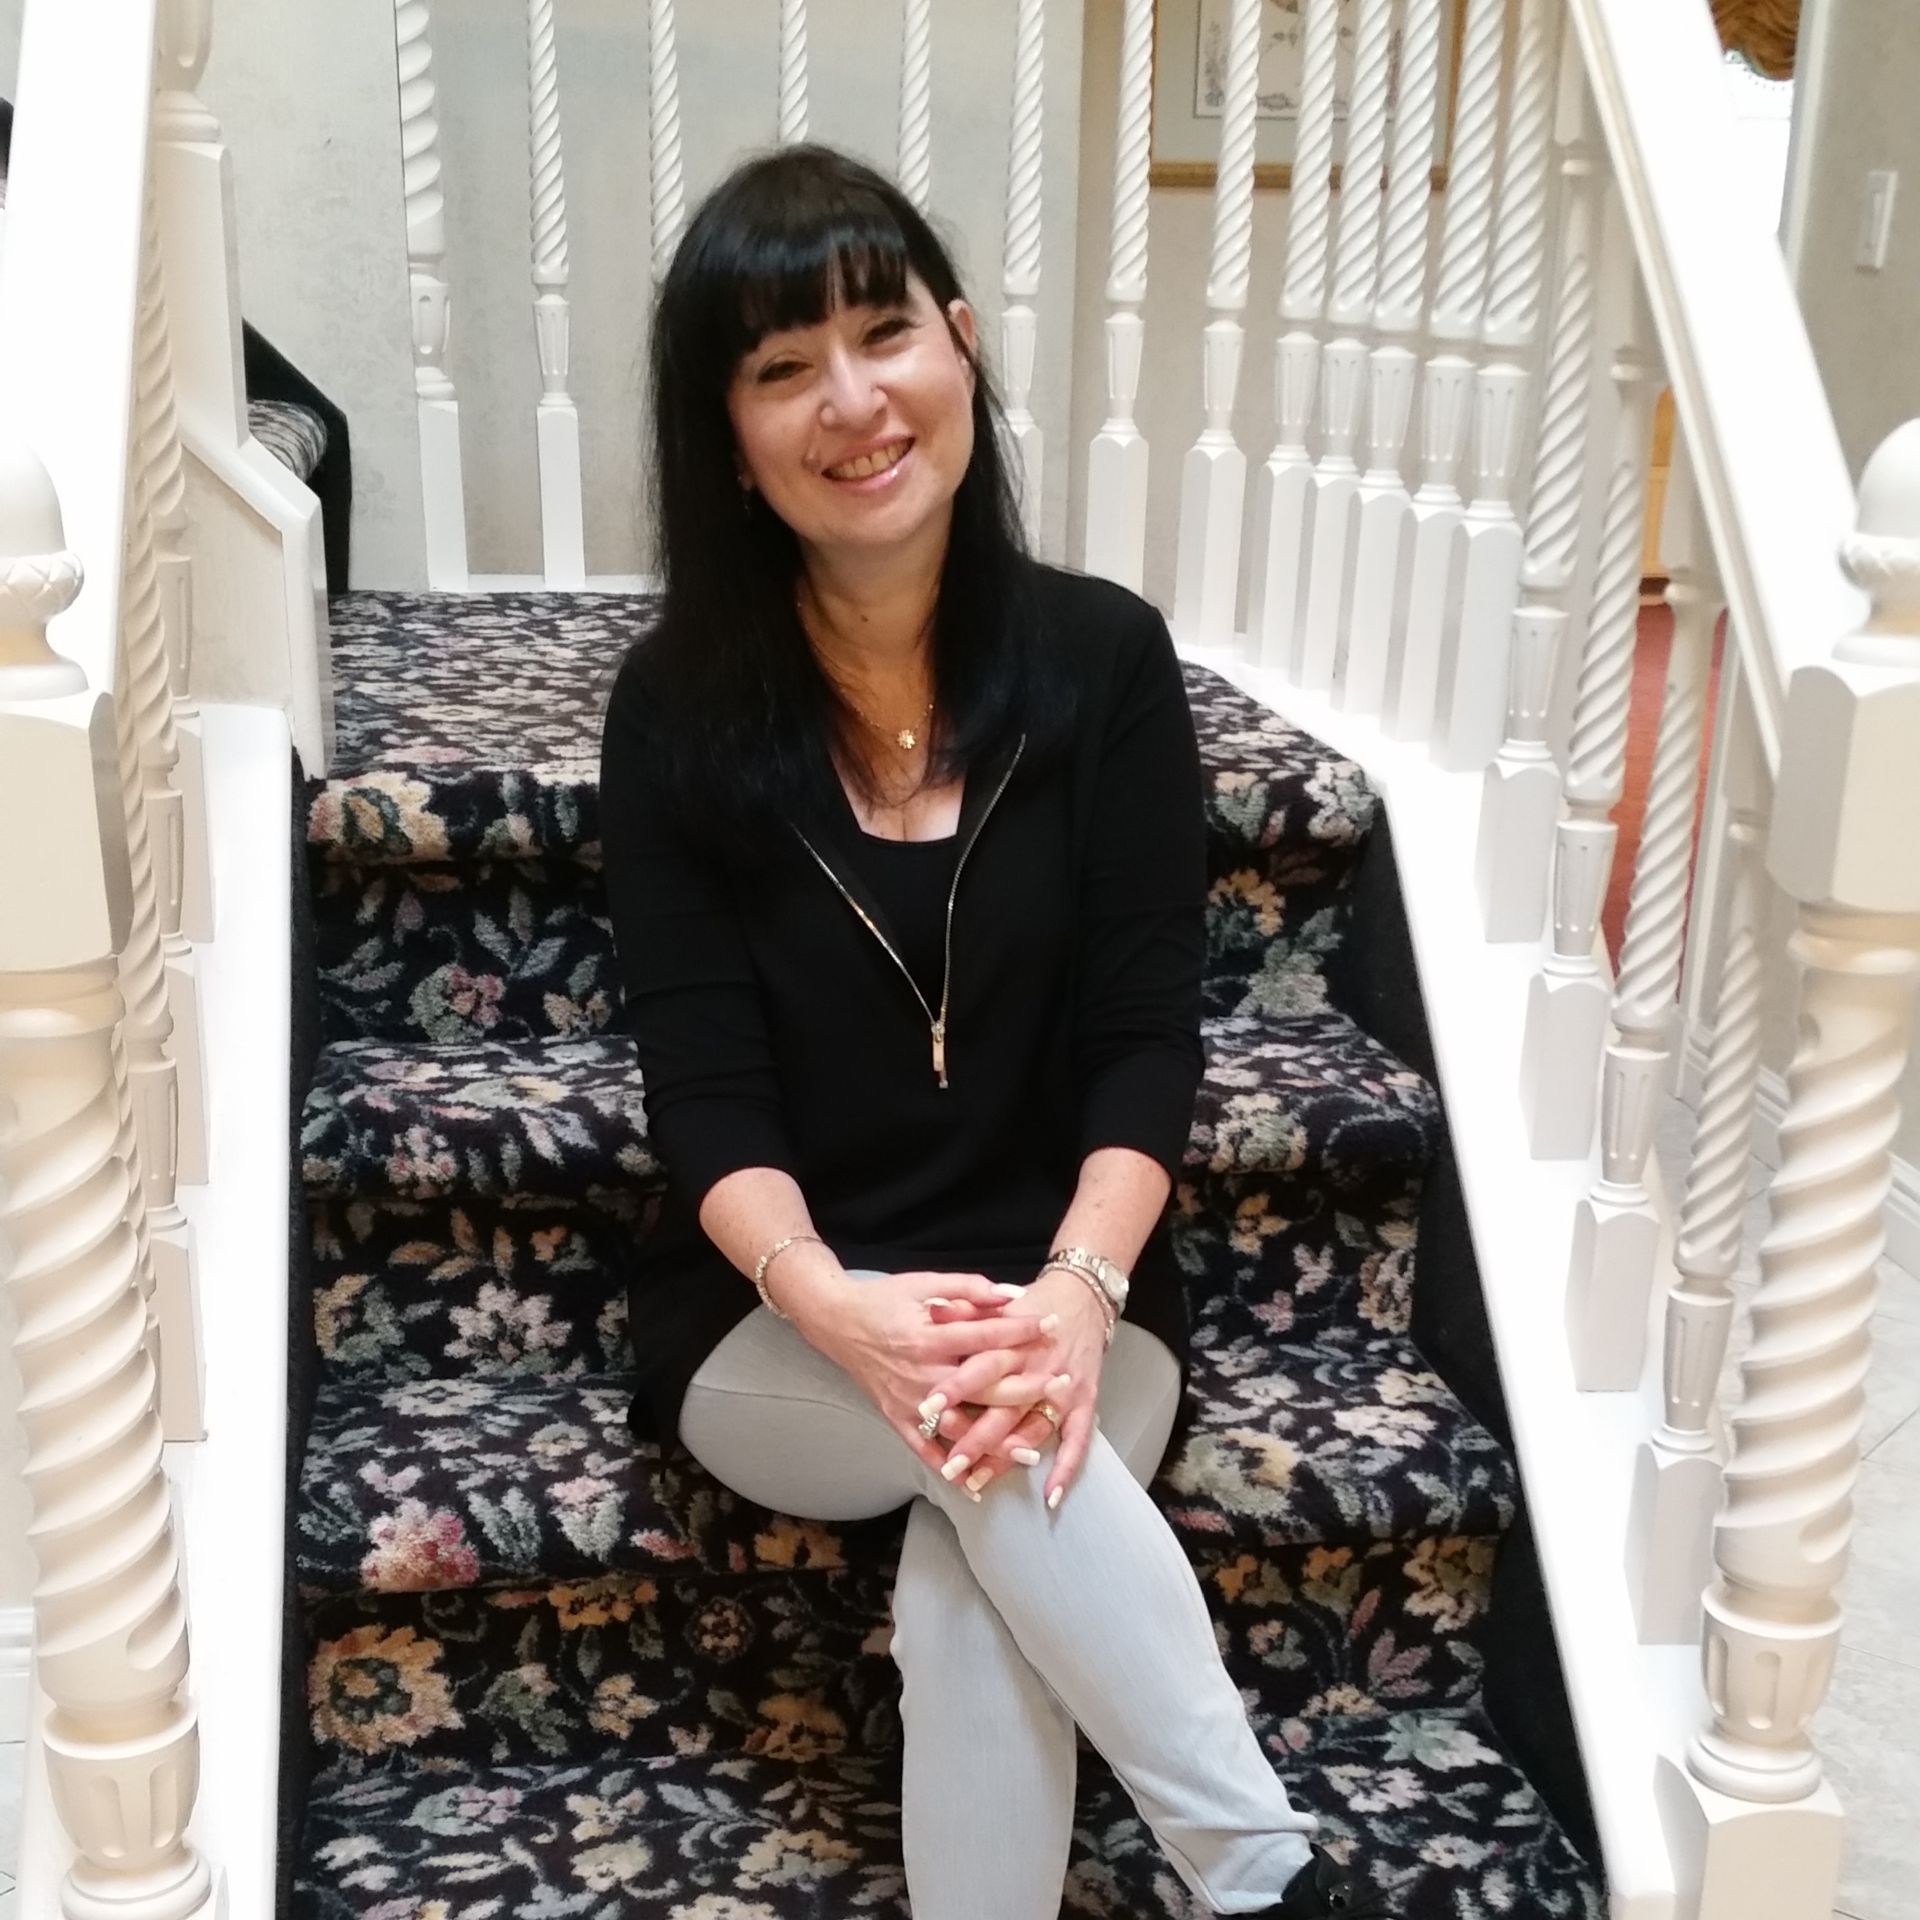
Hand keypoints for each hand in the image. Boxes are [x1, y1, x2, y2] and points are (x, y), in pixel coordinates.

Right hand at [805, 1270, 1054, 1482]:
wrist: (836, 1321)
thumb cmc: (884, 1299)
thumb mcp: (924, 1282)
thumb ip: (969, 1289)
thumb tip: (1012, 1295)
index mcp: (929, 1336)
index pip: (985, 1336)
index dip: (1021, 1330)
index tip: (1053, 1324)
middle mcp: (921, 1373)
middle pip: (982, 1388)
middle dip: (1025, 1387)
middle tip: (1062, 1384)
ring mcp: (908, 1401)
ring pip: (958, 1429)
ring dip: (995, 1443)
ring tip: (1031, 1450)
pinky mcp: (896, 1419)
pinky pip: (925, 1452)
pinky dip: (951, 1471)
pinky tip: (977, 1486)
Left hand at [923, 1269, 1109, 1508]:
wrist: (1083, 1296)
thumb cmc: (1032, 1303)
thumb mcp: (997, 1300)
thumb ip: (966, 1306)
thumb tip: (934, 1309)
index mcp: (1013, 1341)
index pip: (981, 1367)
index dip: (956, 1388)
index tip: (928, 1407)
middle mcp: (1038, 1367)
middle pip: (1005, 1408)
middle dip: (976, 1438)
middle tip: (950, 1464)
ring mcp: (1065, 1388)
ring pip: (1033, 1430)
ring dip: (1007, 1459)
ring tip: (976, 1482)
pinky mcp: (1086, 1401)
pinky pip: (1078, 1440)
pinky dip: (1066, 1468)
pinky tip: (1050, 1496)